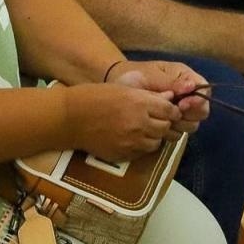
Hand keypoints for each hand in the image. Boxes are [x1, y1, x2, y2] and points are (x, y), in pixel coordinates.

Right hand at [60, 83, 179, 162]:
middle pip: (165, 128)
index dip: (172, 110)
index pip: (170, 110)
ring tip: (144, 130)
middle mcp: (140, 124)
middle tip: (156, 120)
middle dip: (164, 123)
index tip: (169, 110)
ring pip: (156, 143)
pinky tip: (132, 138)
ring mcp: (132, 142)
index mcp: (140, 103)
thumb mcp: (123, 89)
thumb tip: (168, 99)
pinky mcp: (123, 155)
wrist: (71, 118)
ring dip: (154, 136)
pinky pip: (141, 153)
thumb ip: (148, 96)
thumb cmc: (96, 97)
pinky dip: (141, 146)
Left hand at [108, 60, 208, 133]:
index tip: (182, 105)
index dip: (198, 100)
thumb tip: (191, 86)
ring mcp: (179, 111)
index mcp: (184, 77)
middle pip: (202, 111)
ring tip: (163, 120)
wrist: (116, 88)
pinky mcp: (170, 123)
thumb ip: (171, 82)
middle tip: (173, 114)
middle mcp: (186, 95)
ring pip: (192, 125)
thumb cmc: (134, 76)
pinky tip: (158, 128)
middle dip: (190, 115)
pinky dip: (171, 133)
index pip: (204, 89)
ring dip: (180, 125)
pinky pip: (179, 133)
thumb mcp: (151, 75)